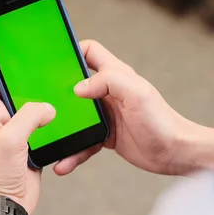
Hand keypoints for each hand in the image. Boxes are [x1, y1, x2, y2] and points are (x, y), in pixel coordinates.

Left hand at [0, 66, 55, 214]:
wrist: (5, 206)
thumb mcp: (10, 139)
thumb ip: (29, 115)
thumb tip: (48, 107)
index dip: (4, 60)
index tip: (21, 48)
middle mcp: (0, 119)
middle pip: (16, 89)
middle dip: (32, 80)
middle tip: (50, 68)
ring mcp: (15, 132)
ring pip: (32, 107)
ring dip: (45, 102)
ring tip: (61, 90)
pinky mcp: (29, 145)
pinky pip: (42, 126)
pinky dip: (52, 121)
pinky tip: (65, 116)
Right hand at [53, 40, 213, 175]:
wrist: (176, 153)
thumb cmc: (162, 121)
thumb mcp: (138, 94)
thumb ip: (109, 81)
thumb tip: (78, 87)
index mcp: (116, 76)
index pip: (90, 51)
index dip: (72, 50)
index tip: (53, 60)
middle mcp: (109, 93)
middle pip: (75, 83)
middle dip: (56, 91)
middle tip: (37, 100)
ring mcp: (107, 115)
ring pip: (76, 117)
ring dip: (62, 128)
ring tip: (45, 138)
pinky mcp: (106, 137)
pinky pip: (83, 142)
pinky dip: (73, 152)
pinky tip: (63, 163)